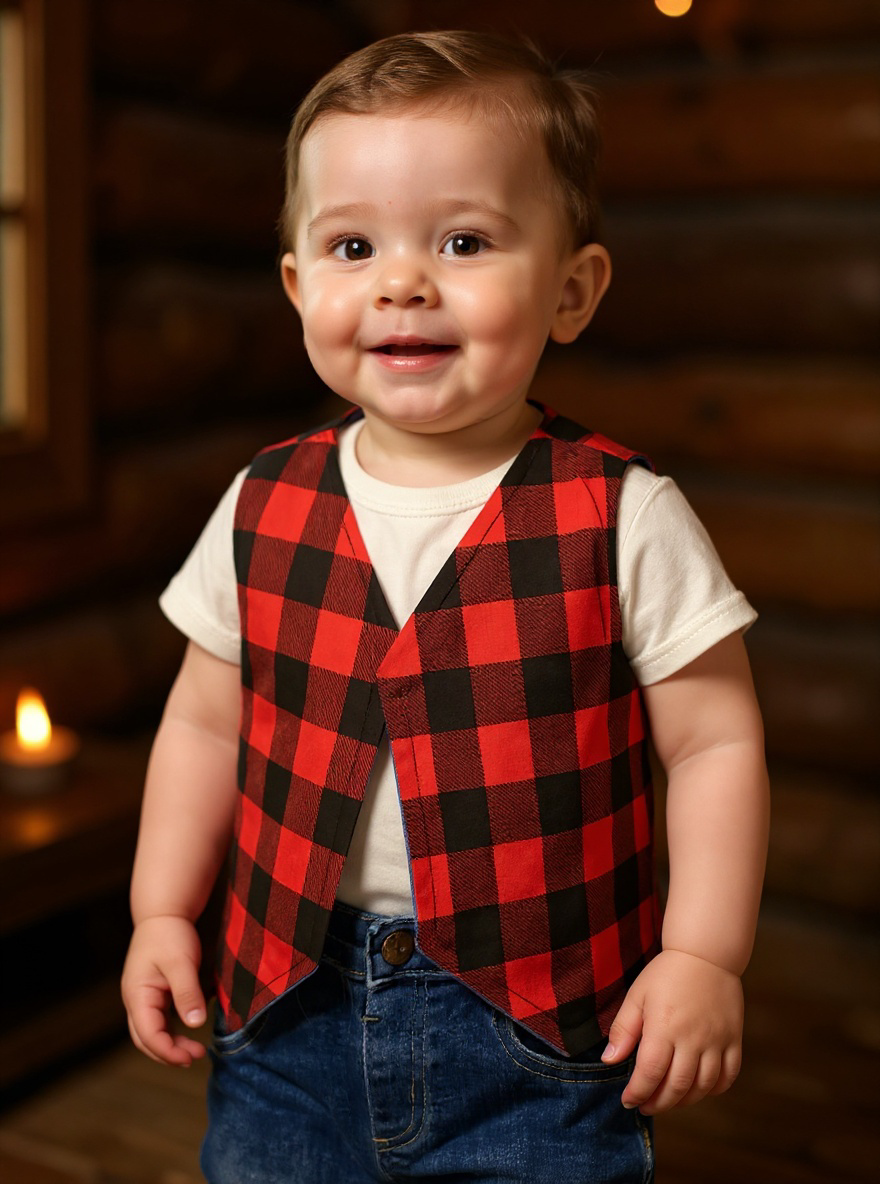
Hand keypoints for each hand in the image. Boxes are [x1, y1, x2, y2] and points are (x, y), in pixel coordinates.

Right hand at [121, 915, 207, 1066]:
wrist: (164, 913)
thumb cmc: (170, 934)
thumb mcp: (181, 963)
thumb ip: (187, 993)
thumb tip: (195, 1025)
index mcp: (137, 995)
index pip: (148, 1035)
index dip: (168, 1051)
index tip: (191, 1057)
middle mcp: (136, 1000)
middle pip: (146, 1038)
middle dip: (168, 1053)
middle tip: (196, 1057)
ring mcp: (143, 997)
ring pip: (152, 1031)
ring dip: (171, 1043)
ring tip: (195, 1051)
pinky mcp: (153, 993)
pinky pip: (159, 1019)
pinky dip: (172, 1030)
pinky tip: (189, 1031)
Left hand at [601, 949, 742, 1113]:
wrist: (706, 953)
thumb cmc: (667, 973)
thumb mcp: (637, 995)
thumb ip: (624, 1030)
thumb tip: (609, 1060)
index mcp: (664, 1028)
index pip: (650, 1074)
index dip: (637, 1093)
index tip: (628, 1101)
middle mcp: (692, 1039)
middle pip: (677, 1087)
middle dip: (658, 1103)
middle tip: (646, 1106)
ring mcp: (716, 1041)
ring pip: (703, 1086)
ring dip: (684, 1101)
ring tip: (669, 1100)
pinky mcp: (734, 1039)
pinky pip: (728, 1076)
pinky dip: (714, 1090)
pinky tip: (700, 1089)